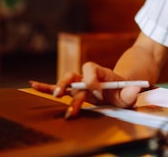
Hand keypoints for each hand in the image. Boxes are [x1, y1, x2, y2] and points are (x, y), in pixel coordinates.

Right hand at [29, 61, 143, 118]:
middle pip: (76, 77)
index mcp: (101, 73)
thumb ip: (131, 91)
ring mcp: (80, 83)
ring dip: (59, 87)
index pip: (92, 70)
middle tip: (68, 97)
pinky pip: (59, 88)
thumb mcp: (131, 91)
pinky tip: (33, 85)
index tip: (98, 93)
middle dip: (71, 87)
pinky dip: (46, 87)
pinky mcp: (75, 91)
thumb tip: (134, 88)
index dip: (92, 81)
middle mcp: (88, 76)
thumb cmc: (124, 90)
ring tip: (56, 95)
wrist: (121, 87)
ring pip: (66, 80)